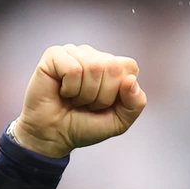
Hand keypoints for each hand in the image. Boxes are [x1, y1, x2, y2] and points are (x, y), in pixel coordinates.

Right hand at [9, 44, 147, 157]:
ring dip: (85, 94)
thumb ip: (135, 104)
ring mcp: (74, 53)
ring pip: (94, 67)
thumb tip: (131, 80)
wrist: (54, 136)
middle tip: (87, 104)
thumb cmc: (85, 126)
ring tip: (74, 99)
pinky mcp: (54, 55)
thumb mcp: (119, 122)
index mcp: (112, 67)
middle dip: (102, 96)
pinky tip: (62, 92)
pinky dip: (70, 88)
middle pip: (113, 67)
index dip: (120, 91)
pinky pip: (73, 69)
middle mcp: (94, 56)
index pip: (130, 66)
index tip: (105, 104)